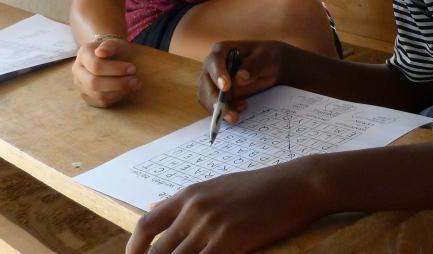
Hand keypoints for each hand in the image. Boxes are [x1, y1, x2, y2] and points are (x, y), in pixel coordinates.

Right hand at [72, 38, 139, 106]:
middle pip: (94, 83)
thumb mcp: (115, 43)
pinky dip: (116, 97)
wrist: (109, 57)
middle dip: (118, 83)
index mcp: (83, 54)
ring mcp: (80, 85)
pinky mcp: (88, 97)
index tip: (133, 68)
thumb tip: (101, 52)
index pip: (96, 66)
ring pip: (98, 95)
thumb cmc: (114, 50)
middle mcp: (77, 71)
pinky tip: (126, 89)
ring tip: (134, 84)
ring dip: (119, 91)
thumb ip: (110, 46)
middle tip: (135, 80)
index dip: (116, 69)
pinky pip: (101, 102)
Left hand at [125, 158, 326, 253]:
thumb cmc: (263, 187)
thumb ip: (188, 202)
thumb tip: (155, 208)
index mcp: (190, 195)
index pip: (147, 224)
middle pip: (158, 250)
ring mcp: (210, 226)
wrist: (297, 185)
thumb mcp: (219, 186)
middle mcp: (194, 209)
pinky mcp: (229, 241)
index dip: (135, 248)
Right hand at [197, 40, 291, 123]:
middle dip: (214, 99)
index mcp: (222, 51)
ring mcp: (213, 81)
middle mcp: (212, 66)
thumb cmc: (265, 57)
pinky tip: (237, 113)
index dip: (218, 74)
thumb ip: (253, 66)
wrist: (269, 66)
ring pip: (206, 97)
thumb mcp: (264, 58)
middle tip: (228, 112)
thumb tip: (239, 78)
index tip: (226, 87)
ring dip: (218, 109)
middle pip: (206, 83)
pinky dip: (223, 112)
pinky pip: (214, 106)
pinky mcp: (217, 95)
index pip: (214, 61)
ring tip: (235, 116)